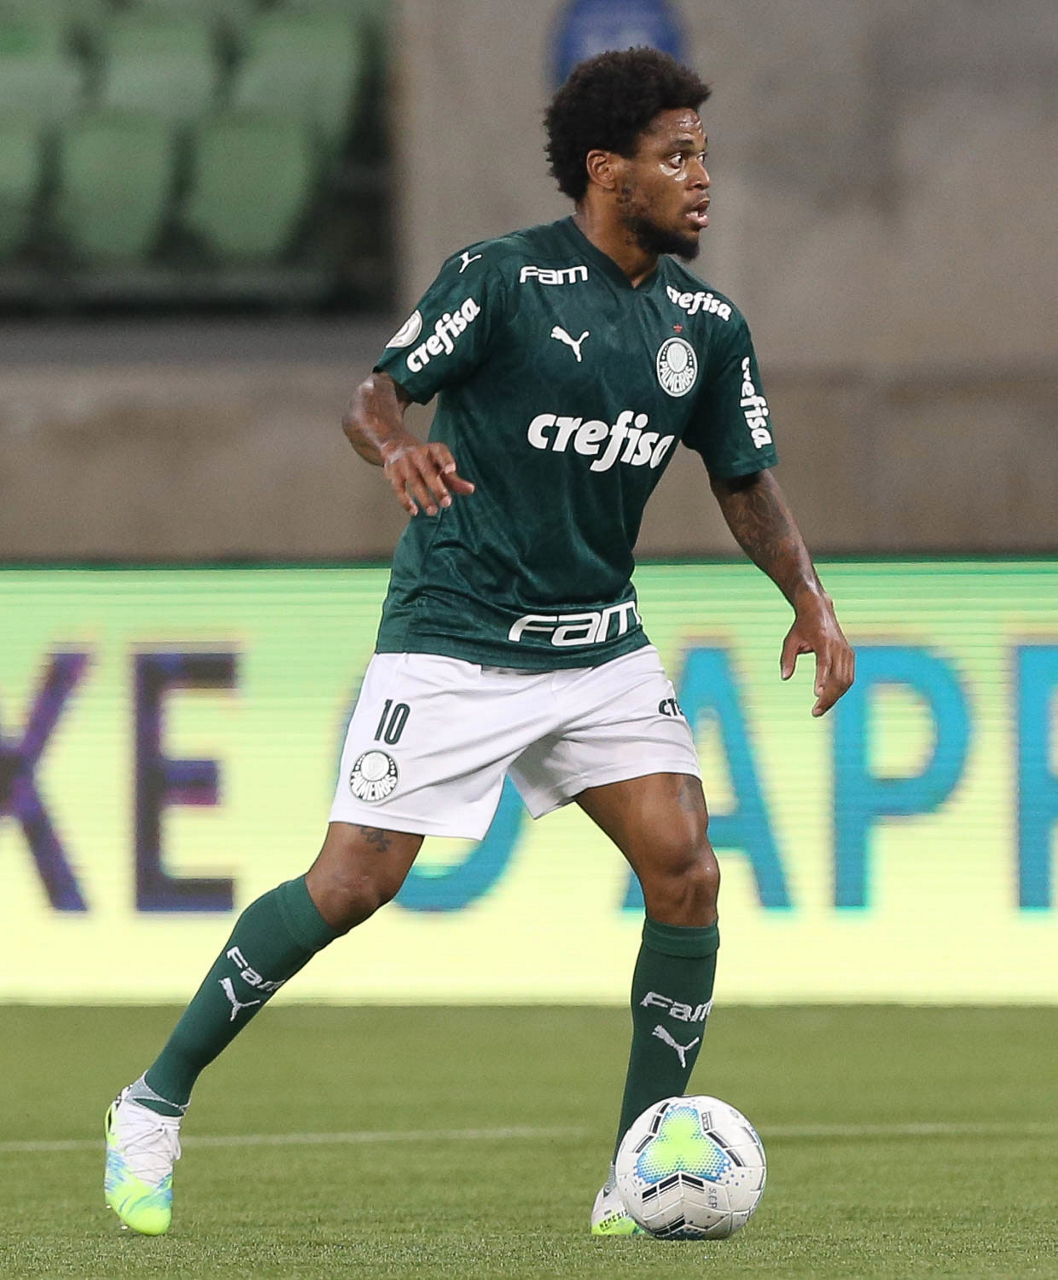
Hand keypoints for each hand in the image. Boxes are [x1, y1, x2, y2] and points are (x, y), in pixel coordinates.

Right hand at [382, 441, 474, 516]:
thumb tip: (471, 490)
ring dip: (424, 498)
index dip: (446, 461)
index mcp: (434, 450)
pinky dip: (406, 501)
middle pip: (428, 472)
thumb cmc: (426, 461)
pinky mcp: (393, 472)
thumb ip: (454, 479)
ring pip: (415, 481)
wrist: (397, 446)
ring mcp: (405, 462)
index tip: (451, 470)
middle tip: (446, 503)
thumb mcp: (440, 466)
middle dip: (437, 488)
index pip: (441, 453)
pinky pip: (399, 488)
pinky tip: (414, 511)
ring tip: (432, 512)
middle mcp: (419, 454)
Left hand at [780, 595, 854, 716]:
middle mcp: (838, 647)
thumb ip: (786, 659)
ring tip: (820, 709)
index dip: (822, 679)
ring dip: (835, 697)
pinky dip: (839, 690)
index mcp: (823, 641)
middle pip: (838, 677)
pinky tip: (828, 699)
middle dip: (828, 698)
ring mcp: (846, 652)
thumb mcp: (790, 640)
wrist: (819, 610)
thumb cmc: (801, 626)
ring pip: (846, 680)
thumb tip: (784, 677)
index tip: (817, 694)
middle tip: (815, 712)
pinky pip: (848, 677)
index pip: (825, 663)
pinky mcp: (849, 656)